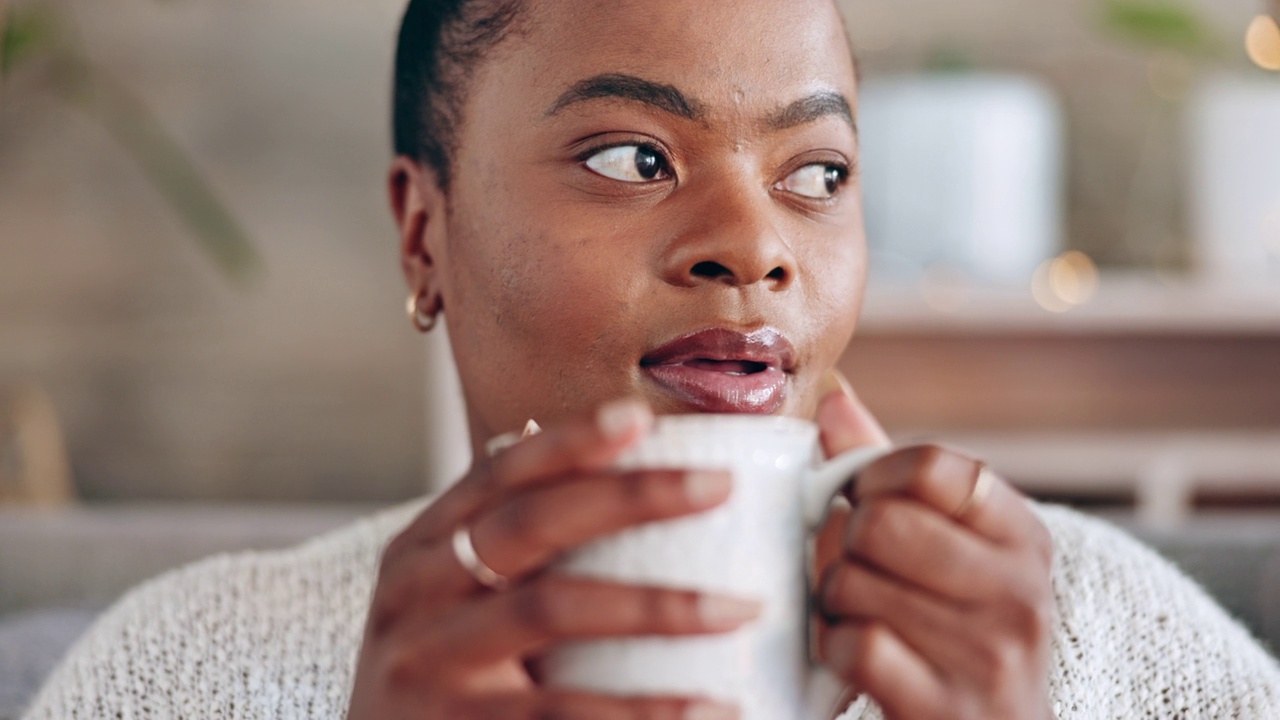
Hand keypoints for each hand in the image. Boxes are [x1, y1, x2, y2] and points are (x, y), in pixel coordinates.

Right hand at [346, 400, 752, 719]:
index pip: (499, 474)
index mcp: (421, 548)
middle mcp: (415, 592)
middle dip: (630, 496)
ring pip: (551, 607)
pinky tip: (707, 707)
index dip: (570, 442)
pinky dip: (643, 710)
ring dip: (657, 605)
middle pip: (530, 522)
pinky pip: (563, 712)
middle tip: (718, 485)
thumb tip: (577, 447)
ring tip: (741, 608)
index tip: (641, 417)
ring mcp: (428, 661)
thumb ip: (502, 539)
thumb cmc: (435, 679)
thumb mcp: (445, 600)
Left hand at [813, 377, 1055, 719]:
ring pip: (854, 582)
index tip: (863, 500)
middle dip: (842, 542)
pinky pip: (855, 645)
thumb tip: (833, 397)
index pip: (933, 465)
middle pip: (880, 521)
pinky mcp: (948, 709)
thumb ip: (888, 474)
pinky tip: (851, 655)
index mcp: (1021, 536)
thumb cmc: (952, 633)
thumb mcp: (942, 549)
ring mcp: (989, 657)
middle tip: (854, 566)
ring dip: (832, 600)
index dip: (872, 475)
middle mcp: (1020, 592)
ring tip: (857, 613)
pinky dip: (832, 648)